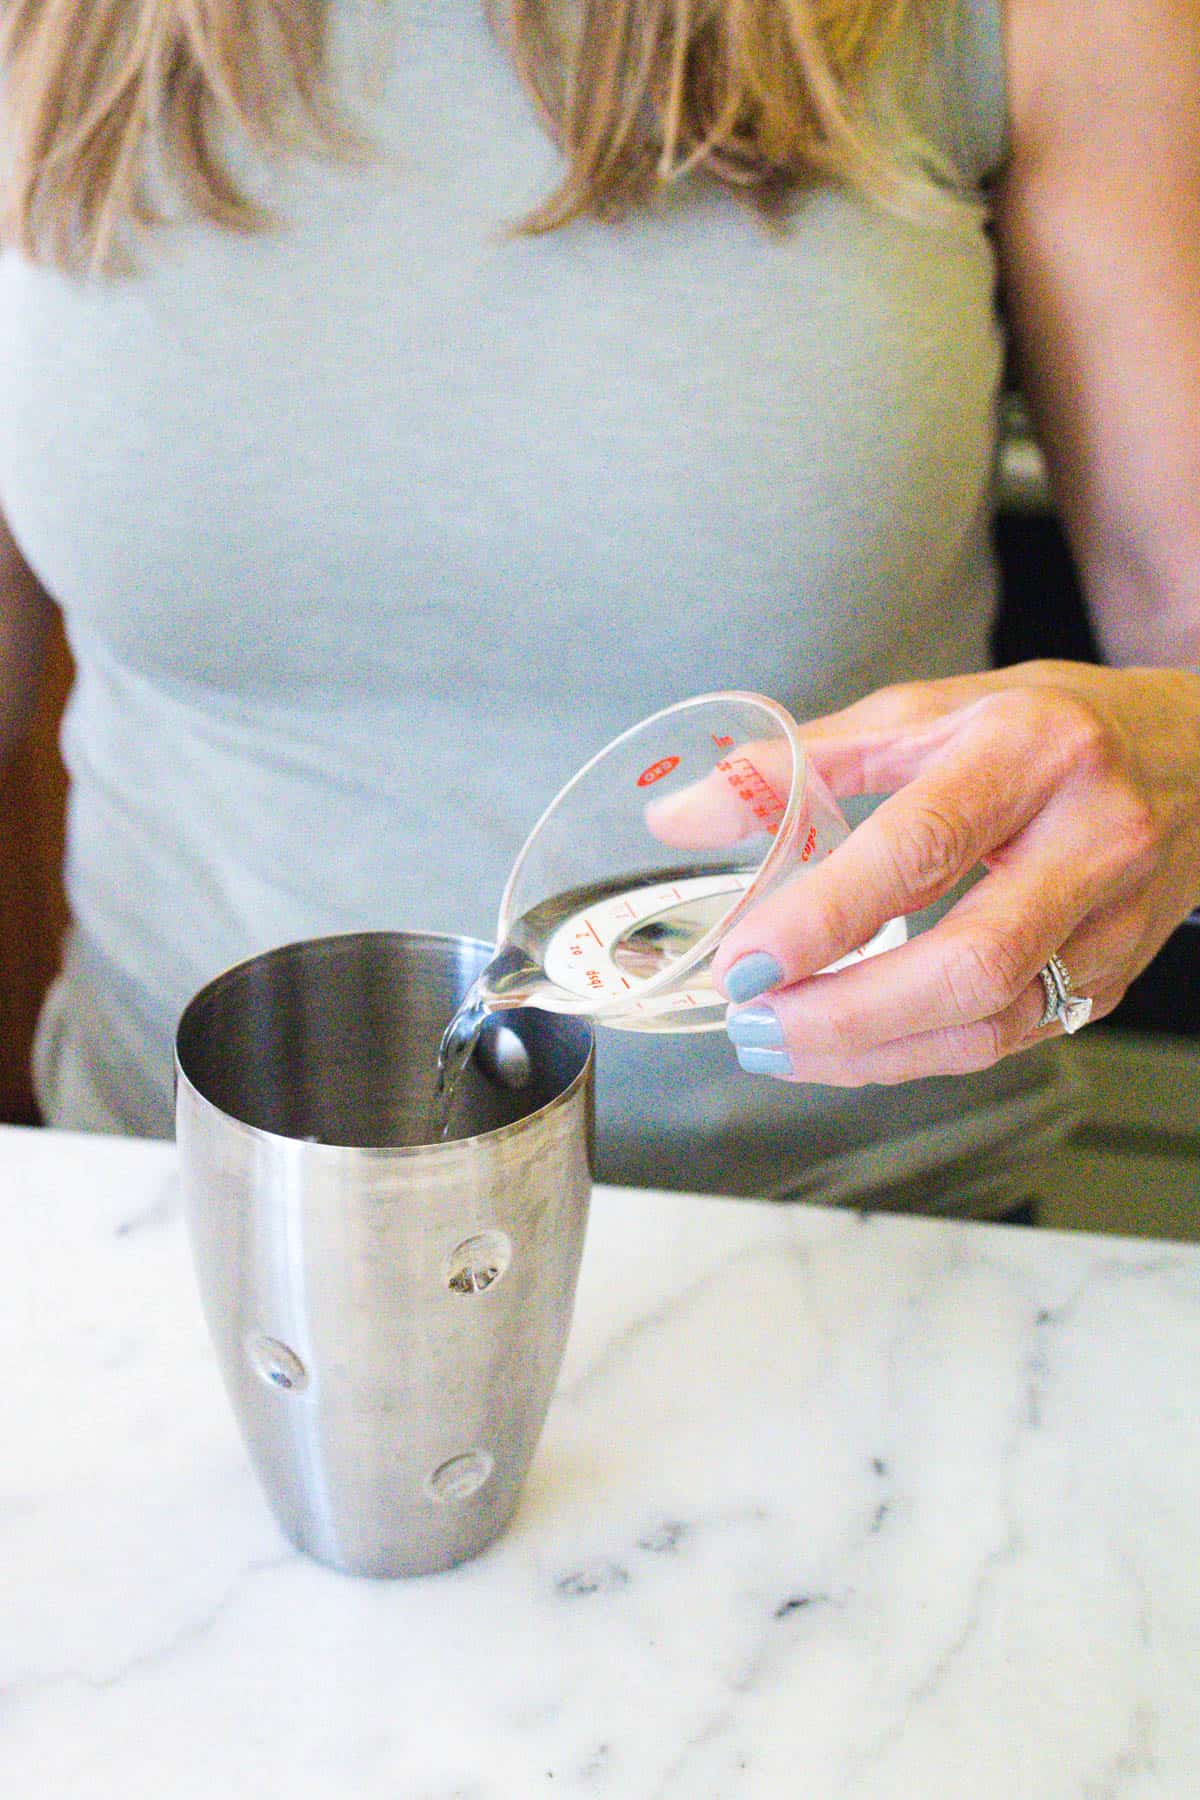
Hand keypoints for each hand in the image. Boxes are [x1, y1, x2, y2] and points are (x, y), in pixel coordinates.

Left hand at [709, 661, 1199, 1083]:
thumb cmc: (1051, 729)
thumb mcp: (931, 711)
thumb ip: (803, 764)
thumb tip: (680, 819)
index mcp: (1031, 752)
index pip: (923, 846)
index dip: (827, 916)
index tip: (744, 959)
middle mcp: (1089, 839)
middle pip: (969, 963)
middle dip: (845, 1014)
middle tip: (752, 1021)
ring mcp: (1113, 921)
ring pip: (992, 1023)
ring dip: (871, 1052)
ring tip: (776, 1042)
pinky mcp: (1114, 980)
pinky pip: (1007, 1039)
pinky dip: (913, 1055)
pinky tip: (845, 1047)